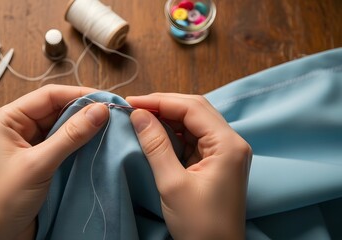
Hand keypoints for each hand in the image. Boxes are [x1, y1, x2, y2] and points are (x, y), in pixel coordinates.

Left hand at [0, 85, 108, 239]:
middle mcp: (17, 126)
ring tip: (108, 127)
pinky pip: (62, 144)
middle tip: (112, 114)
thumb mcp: (38, 164)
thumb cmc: (2, 200)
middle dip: (83, 111)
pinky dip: (78, 143)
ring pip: (61, 126)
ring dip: (82, 127)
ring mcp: (28, 143)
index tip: (106, 99)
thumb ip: (70, 136)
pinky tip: (96, 143)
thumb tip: (100, 110)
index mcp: (6, 119)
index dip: (78, 94)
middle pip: (56, 109)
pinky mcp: (38, 159)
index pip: (48, 96)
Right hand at [127, 93, 251, 239]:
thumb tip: (138, 115)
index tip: (131, 102)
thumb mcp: (173, 184)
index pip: (192, 108)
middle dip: (164, 105)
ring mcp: (224, 152)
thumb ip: (156, 145)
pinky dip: (172, 133)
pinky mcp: (215, 162)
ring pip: (193, 122)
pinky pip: (192, 138)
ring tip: (140, 117)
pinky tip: (155, 132)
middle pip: (195, 110)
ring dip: (167, 118)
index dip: (160, 101)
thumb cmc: (200, 224)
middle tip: (134, 107)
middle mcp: (230, 142)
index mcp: (228, 144)